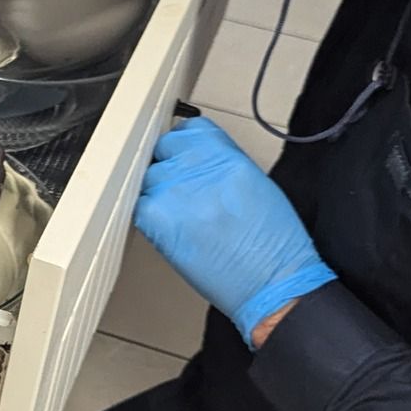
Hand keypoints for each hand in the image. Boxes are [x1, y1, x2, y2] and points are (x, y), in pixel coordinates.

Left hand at [134, 116, 334, 347]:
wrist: (271, 280)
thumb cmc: (272, 242)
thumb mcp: (254, 183)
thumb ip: (221, 164)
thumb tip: (199, 163)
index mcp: (223, 154)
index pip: (186, 130)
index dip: (183, 147)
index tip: (184, 160)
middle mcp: (196, 166)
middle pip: (162, 152)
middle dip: (169, 170)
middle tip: (182, 194)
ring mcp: (173, 191)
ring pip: (147, 180)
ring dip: (158, 195)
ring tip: (181, 218)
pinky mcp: (158, 219)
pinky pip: (138, 207)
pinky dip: (149, 218)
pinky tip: (171, 231)